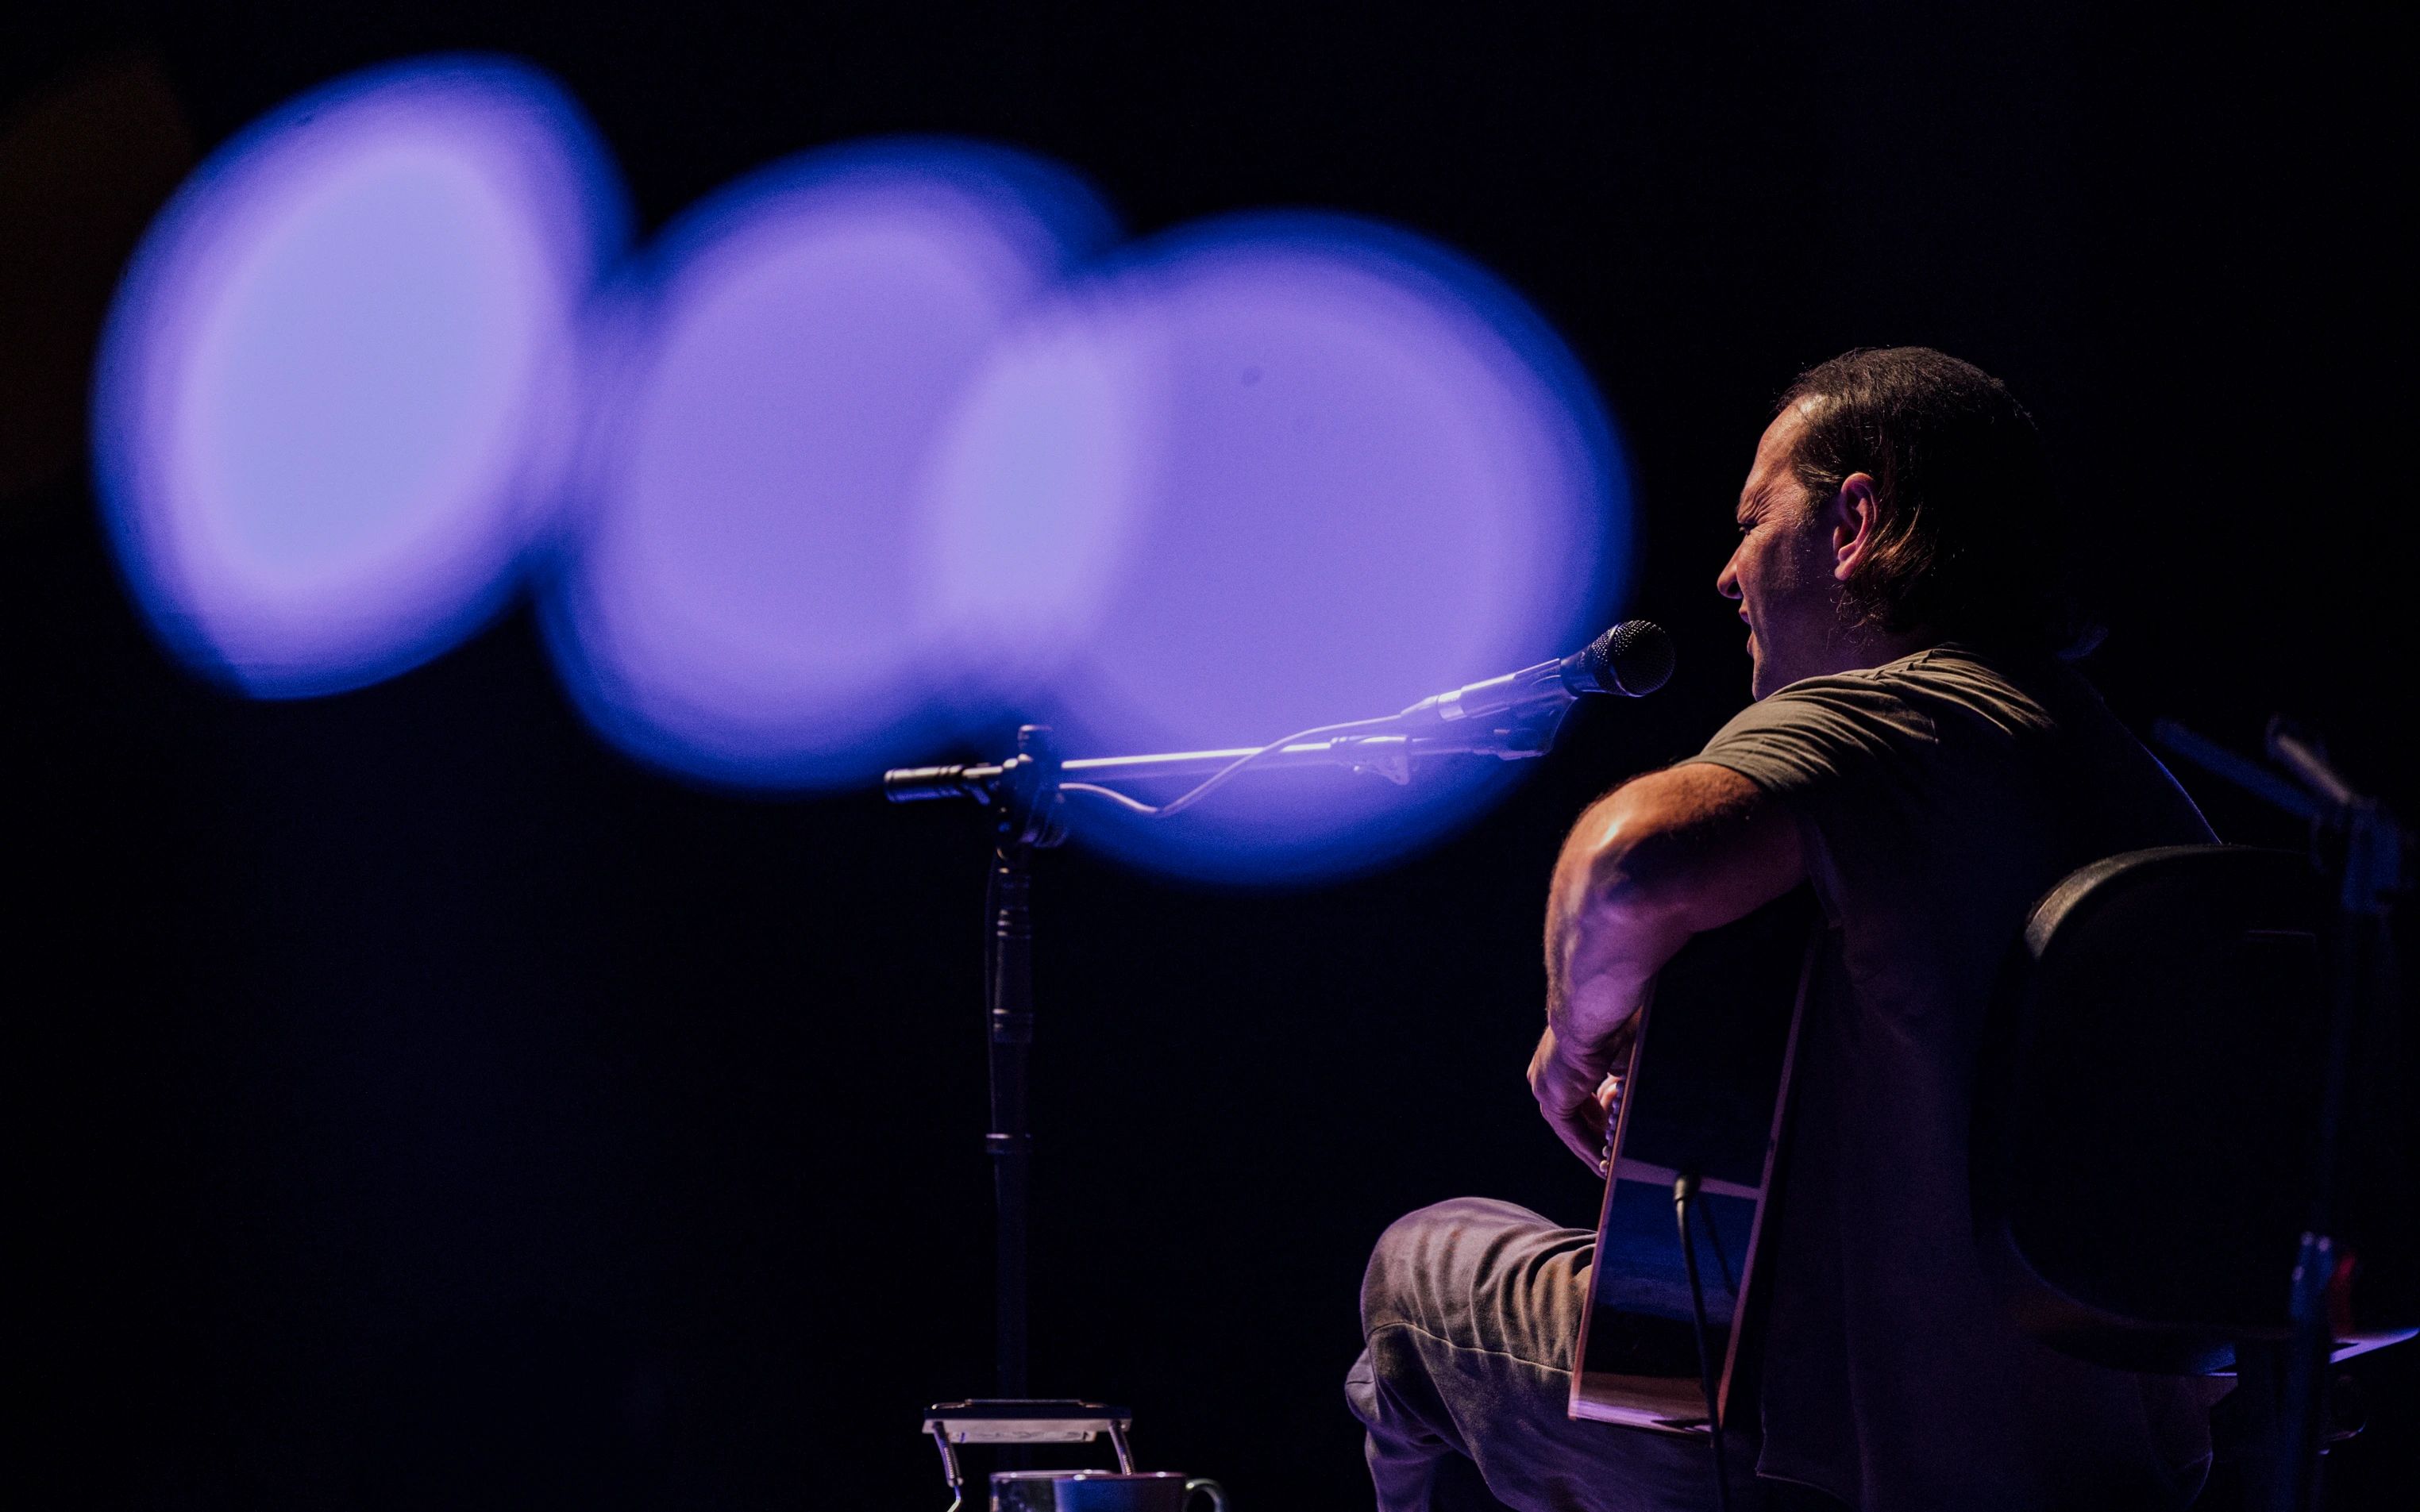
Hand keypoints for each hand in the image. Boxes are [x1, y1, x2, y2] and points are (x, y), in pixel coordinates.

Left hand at [1528, 1020, 1636, 1172]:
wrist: (1593, 1015)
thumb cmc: (1610, 1022)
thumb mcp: (1619, 1053)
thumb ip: (1622, 1073)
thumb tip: (1629, 1089)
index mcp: (1561, 1062)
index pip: (1578, 1098)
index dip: (1596, 1117)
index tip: (1611, 1132)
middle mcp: (1547, 1076)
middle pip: (1572, 1116)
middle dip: (1594, 1138)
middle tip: (1611, 1158)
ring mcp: (1546, 1087)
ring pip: (1571, 1128)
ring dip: (1592, 1149)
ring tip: (1609, 1168)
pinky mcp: (1552, 1098)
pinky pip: (1571, 1132)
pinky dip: (1589, 1147)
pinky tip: (1605, 1162)